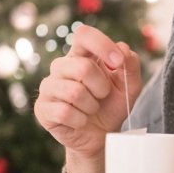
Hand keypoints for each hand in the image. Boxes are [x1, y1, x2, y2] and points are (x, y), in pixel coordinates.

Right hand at [34, 25, 141, 172]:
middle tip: (102, 97)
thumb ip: (130, 66)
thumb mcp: (129, 87)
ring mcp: (48, 87)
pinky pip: (64, 112)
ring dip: (91, 106)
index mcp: (81, 55)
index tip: (117, 63)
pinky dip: (80, 120)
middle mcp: (61, 67)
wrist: (100, 137)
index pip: (83, 35)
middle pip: (82, 67)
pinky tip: (80, 121)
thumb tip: (122, 48)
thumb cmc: (111, 107)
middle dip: (101, 87)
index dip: (102, 45)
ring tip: (91, 109)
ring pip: (74, 92)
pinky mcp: (42, 109)